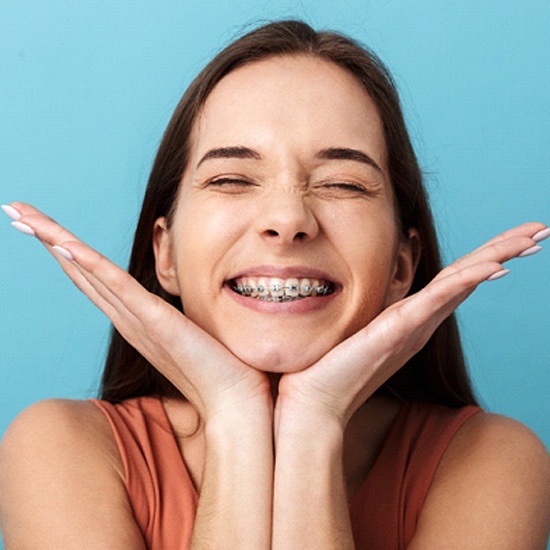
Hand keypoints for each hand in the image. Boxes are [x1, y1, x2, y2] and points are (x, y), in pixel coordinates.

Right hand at [5, 202, 271, 420]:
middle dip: (47, 238)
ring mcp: (139, 320)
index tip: (40, 224)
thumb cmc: (217, 369)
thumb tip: (182, 305)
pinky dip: (90, 266)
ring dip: (55, 242)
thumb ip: (176, 317)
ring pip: (89, 272)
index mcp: (135, 318)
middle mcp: (128, 318)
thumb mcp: (190, 331)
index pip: (93, 277)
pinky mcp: (157, 322)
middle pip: (79, 270)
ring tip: (23, 216)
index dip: (65, 250)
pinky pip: (118, 288)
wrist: (234, 402)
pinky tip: (65, 246)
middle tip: (15, 210)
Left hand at [276, 222, 547, 427]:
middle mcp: (420, 321)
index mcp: (413, 317)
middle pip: (469, 276)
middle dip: (505, 250)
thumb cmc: (335, 366)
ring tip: (531, 239)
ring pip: (461, 283)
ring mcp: (412, 326)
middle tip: (541, 230)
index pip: (456, 279)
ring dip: (497, 257)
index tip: (518, 238)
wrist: (315, 399)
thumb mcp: (362, 327)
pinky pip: (436, 301)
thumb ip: (380, 310)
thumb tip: (380, 289)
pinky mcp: (396, 331)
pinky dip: (466, 282)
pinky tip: (492, 267)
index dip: (487, 256)